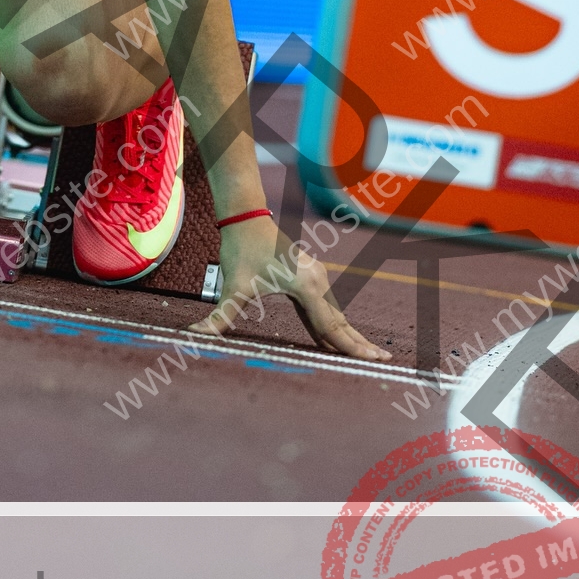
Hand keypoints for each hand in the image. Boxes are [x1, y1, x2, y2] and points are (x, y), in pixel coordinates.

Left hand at [186, 215, 389, 361]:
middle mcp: (318, 281)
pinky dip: (335, 323)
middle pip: (341, 321)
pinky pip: (325, 306)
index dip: (350, 347)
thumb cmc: (240, 250)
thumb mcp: (232, 288)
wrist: (246, 217)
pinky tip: (338, 338)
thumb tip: (192, 335)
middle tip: (385, 361)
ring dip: (349, 334)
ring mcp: (317, 277)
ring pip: (335, 313)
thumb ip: (218, 318)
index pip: (332, 326)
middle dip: (360, 343)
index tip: (372, 360)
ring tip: (369, 353)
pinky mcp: (310, 276)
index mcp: (306, 288)